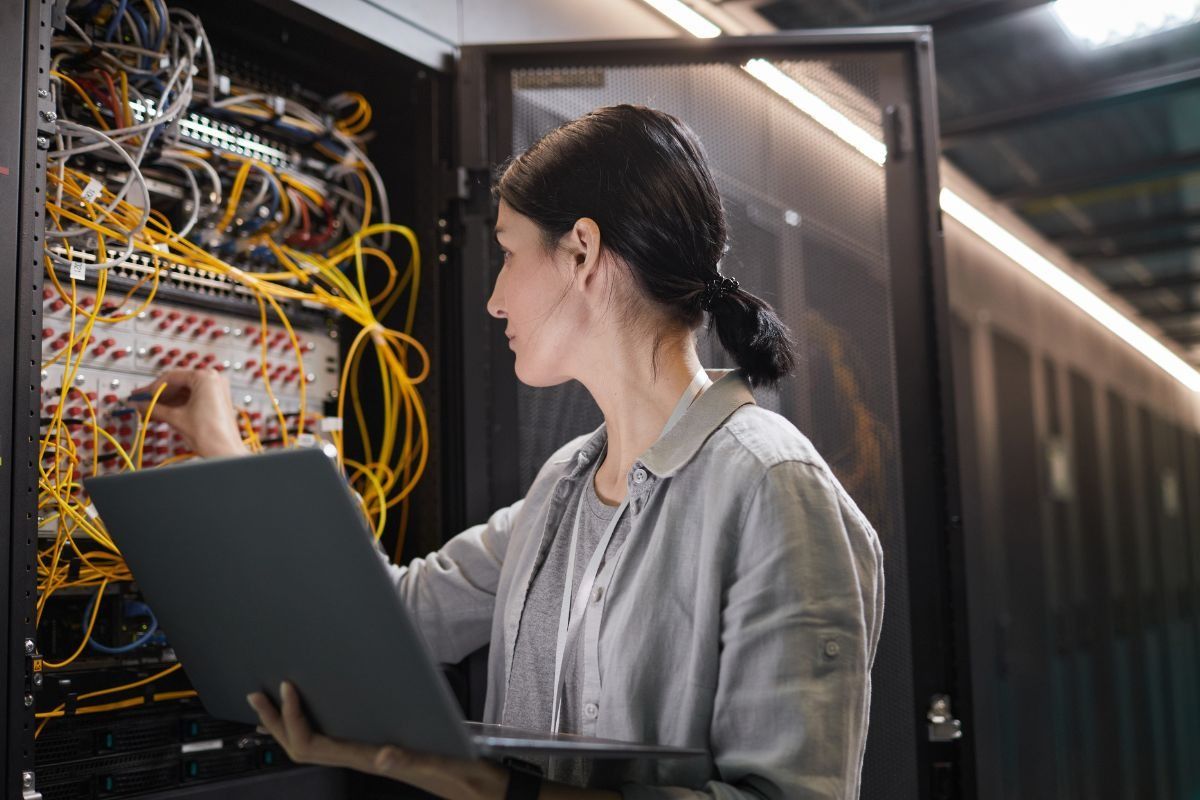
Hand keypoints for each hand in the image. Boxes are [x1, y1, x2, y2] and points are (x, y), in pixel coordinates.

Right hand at [132, 368, 247, 457]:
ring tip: (148, 408)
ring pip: (184, 391)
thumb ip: (153, 408)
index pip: (171, 376)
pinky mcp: (216, 401)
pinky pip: (192, 398)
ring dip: (166, 401)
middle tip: (141, 401)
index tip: (140, 395)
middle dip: (158, 395)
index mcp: (205, 378)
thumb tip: (137, 403)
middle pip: (178, 383)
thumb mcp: (176, 418)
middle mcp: (213, 380)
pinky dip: (177, 405)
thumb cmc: (211, 435)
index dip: (152, 387)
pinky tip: (162, 412)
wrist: (225, 452)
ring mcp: (216, 390)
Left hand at [247, 682, 509, 799]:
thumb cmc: (466, 776)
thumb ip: (413, 759)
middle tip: (256, 694)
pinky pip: (334, 742)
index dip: (293, 719)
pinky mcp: (380, 754)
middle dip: (275, 722)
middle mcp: (364, 760)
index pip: (313, 744)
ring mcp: (370, 758)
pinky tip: (314, 714)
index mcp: (371, 759)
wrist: (483, 791)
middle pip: (303, 747)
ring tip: (272, 702)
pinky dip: (314, 725)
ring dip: (288, 724)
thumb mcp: (443, 764)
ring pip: (315, 746)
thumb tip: (383, 755)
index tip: (287, 689)